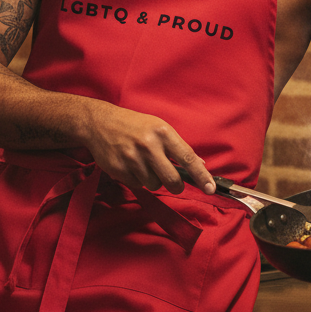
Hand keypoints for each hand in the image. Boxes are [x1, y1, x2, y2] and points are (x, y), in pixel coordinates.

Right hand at [80, 100, 214, 194]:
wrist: (99, 123)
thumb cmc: (134, 125)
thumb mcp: (159, 127)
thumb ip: (178, 147)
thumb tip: (200, 165)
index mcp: (162, 132)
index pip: (188, 158)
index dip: (202, 176)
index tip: (211, 188)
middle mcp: (148, 145)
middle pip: (172, 180)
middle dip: (176, 186)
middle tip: (174, 183)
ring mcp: (132, 158)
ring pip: (154, 185)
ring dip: (153, 180)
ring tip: (144, 164)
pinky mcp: (119, 169)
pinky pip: (137, 185)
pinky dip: (138, 180)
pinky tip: (132, 166)